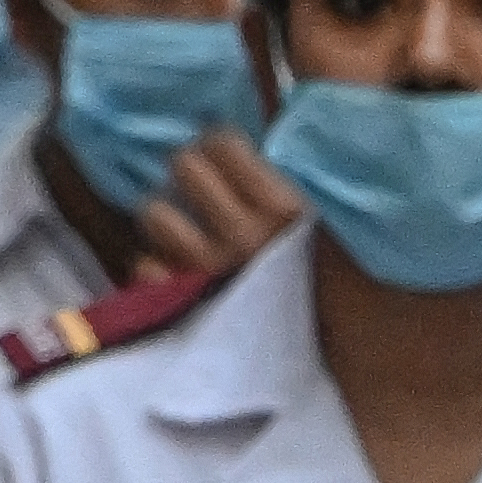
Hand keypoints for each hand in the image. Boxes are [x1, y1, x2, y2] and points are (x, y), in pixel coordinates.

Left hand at [136, 128, 304, 283]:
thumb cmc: (319, 271)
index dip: (220, 147)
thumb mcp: (316, 218)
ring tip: (188, 229)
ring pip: (155, 211)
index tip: (230, 161)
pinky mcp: (186, 298)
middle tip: (205, 190)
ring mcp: (213, 267)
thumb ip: (282, 177)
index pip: (223, 142)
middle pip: (184, 165)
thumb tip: (232, 134)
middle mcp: (247, 235)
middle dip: (191, 174)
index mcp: (286, 209)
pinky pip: (146, 264)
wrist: (335, 347)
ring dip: (167, 217)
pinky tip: (175, 268)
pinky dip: (156, 265)